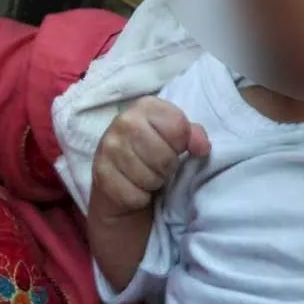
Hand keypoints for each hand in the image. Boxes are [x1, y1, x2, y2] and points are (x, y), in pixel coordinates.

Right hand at [91, 97, 209, 216]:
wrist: (118, 179)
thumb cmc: (152, 152)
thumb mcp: (175, 137)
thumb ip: (193, 134)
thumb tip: (202, 147)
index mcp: (145, 106)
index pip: (178, 127)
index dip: (182, 143)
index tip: (175, 147)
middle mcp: (123, 122)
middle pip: (165, 156)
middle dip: (168, 166)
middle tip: (160, 165)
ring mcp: (108, 148)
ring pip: (150, 177)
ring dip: (154, 182)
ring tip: (147, 175)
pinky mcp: (101, 175)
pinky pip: (134, 194)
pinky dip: (140, 197)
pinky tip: (134, 187)